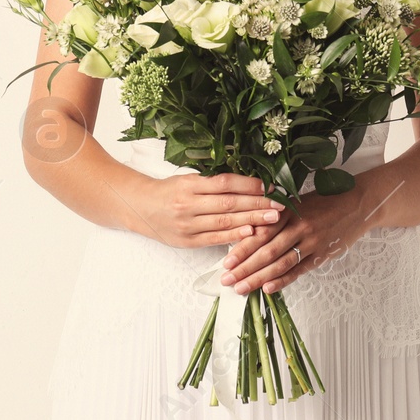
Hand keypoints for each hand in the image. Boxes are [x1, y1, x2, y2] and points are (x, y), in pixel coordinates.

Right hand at [135, 171, 287, 249]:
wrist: (140, 208)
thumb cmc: (168, 191)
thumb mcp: (187, 179)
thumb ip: (212, 182)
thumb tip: (247, 184)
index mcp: (189, 184)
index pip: (225, 183)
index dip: (249, 185)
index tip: (269, 186)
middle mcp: (188, 203)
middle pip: (229, 203)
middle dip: (257, 204)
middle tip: (280, 204)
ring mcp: (188, 224)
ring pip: (224, 221)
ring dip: (251, 220)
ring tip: (273, 219)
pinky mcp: (187, 241)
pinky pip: (214, 238)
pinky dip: (233, 235)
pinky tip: (250, 233)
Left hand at [217, 182, 368, 295]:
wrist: (359, 203)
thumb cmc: (325, 200)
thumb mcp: (298, 200)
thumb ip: (275, 213)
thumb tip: (248, 231)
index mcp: (288, 210)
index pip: (260, 232)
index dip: (241, 248)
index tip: (225, 262)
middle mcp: (299, 226)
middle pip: (266, 251)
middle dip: (244, 268)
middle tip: (227, 280)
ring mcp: (312, 241)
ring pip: (280, 263)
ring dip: (259, 278)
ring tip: (242, 288)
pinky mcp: (323, 254)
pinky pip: (299, 270)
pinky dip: (283, 280)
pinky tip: (268, 289)